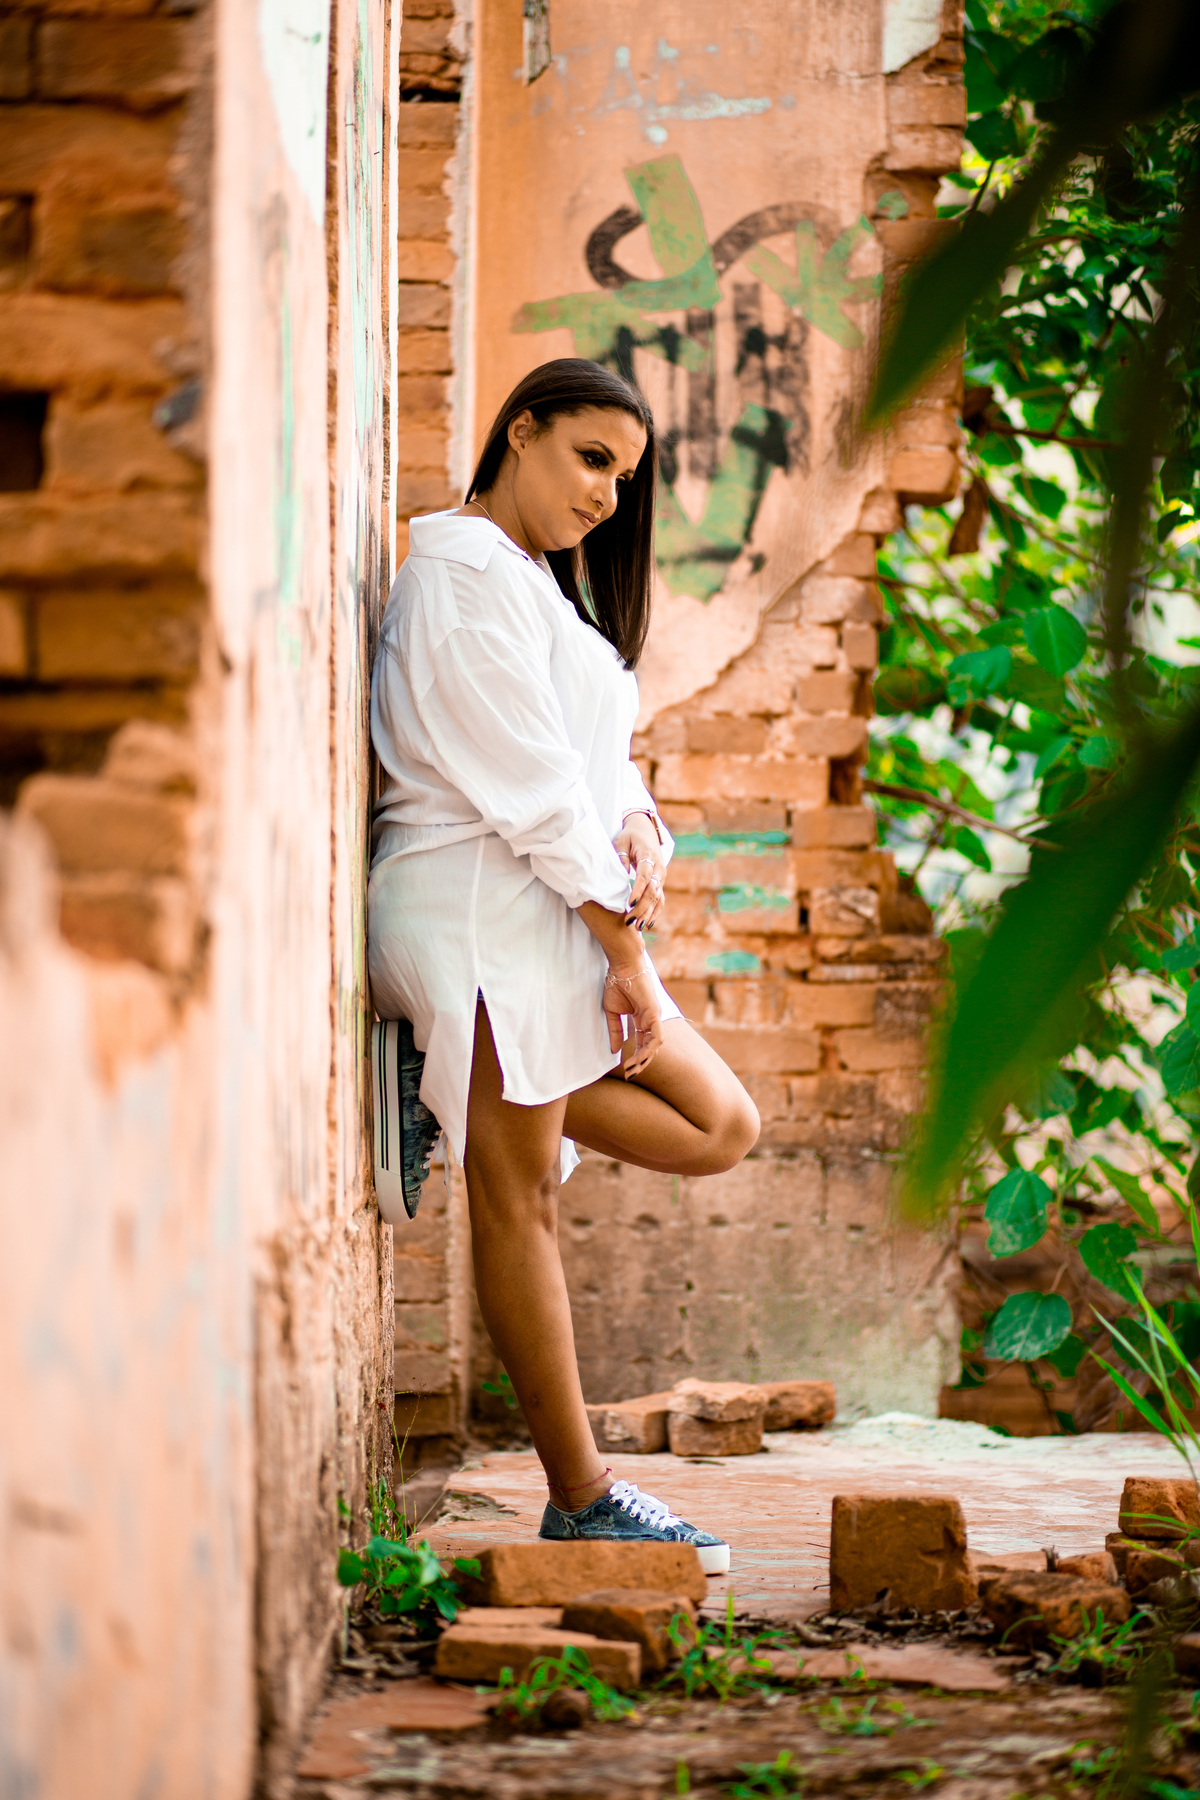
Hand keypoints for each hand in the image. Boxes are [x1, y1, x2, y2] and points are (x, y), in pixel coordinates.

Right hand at [602, 961, 662, 1076]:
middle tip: (630, 1074)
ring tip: (633, 1069)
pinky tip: (640, 1057)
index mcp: (641, 1019)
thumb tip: (615, 1050)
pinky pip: (656, 1036)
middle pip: (649, 1047)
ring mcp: (654, 1017)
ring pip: (654, 1045)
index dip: (635, 1057)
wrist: (622, 967)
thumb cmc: (617, 984)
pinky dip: (649, 1048)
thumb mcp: (612, 1012)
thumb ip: (616, 1031)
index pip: (642, 1043)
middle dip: (640, 1062)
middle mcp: (650, 1020)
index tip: (626, 1069)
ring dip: (644, 1059)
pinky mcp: (655, 1013)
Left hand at [614, 815, 665, 932]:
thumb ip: (621, 858)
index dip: (638, 890)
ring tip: (638, 928)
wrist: (645, 831)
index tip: (630, 904)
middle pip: (653, 891)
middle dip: (642, 907)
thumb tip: (621, 876)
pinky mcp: (659, 883)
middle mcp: (658, 868)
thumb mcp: (621, 842)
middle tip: (629, 921)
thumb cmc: (630, 837)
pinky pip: (660, 900)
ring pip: (658, 898)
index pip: (644, 876)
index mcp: (649, 856)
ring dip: (648, 913)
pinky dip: (654, 913)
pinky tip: (647, 924)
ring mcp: (661, 877)